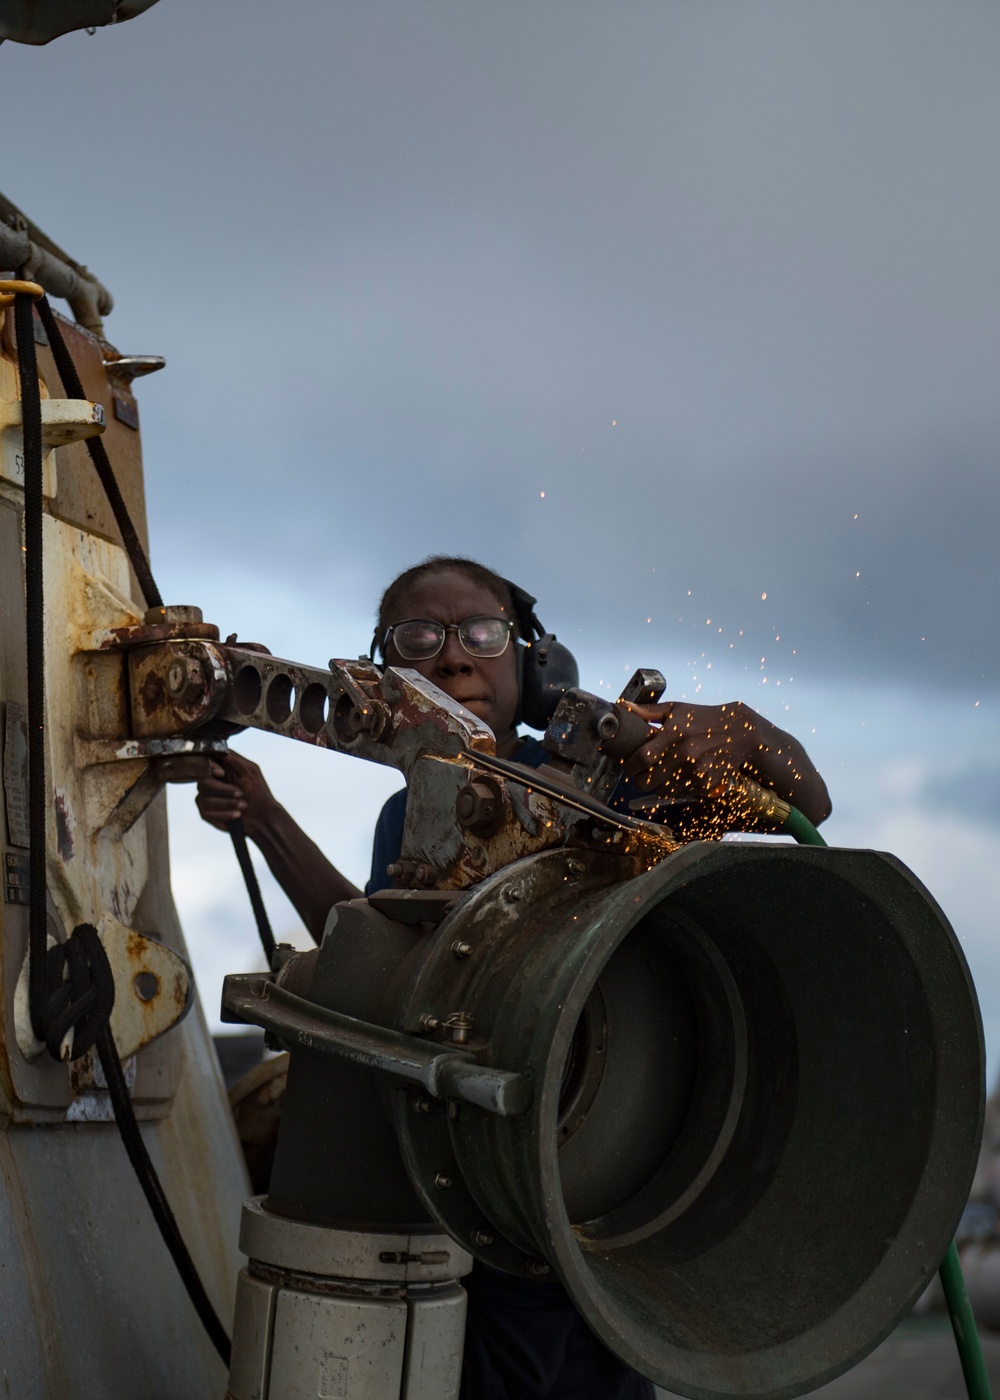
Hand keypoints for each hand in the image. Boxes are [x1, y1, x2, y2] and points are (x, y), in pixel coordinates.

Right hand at [195, 751, 276, 837]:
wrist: (262, 816)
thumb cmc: (259, 792)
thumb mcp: (252, 772)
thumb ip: (235, 760)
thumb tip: (221, 750)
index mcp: (219, 769)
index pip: (204, 762)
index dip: (209, 767)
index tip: (222, 773)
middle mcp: (209, 782)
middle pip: (202, 782)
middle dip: (223, 790)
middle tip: (240, 794)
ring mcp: (205, 798)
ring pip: (205, 799)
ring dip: (227, 803)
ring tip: (243, 806)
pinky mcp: (205, 813)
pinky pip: (207, 813)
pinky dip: (224, 815)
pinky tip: (237, 815)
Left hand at [621, 700, 761, 799]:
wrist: (739, 731)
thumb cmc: (703, 718)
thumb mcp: (676, 709)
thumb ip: (648, 711)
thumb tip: (623, 707)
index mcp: (673, 735)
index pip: (642, 758)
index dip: (630, 766)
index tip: (628, 765)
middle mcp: (685, 755)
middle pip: (649, 781)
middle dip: (640, 780)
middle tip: (641, 774)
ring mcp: (696, 771)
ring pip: (664, 791)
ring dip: (658, 786)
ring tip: (661, 774)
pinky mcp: (706, 783)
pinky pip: (682, 793)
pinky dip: (677, 788)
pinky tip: (680, 776)